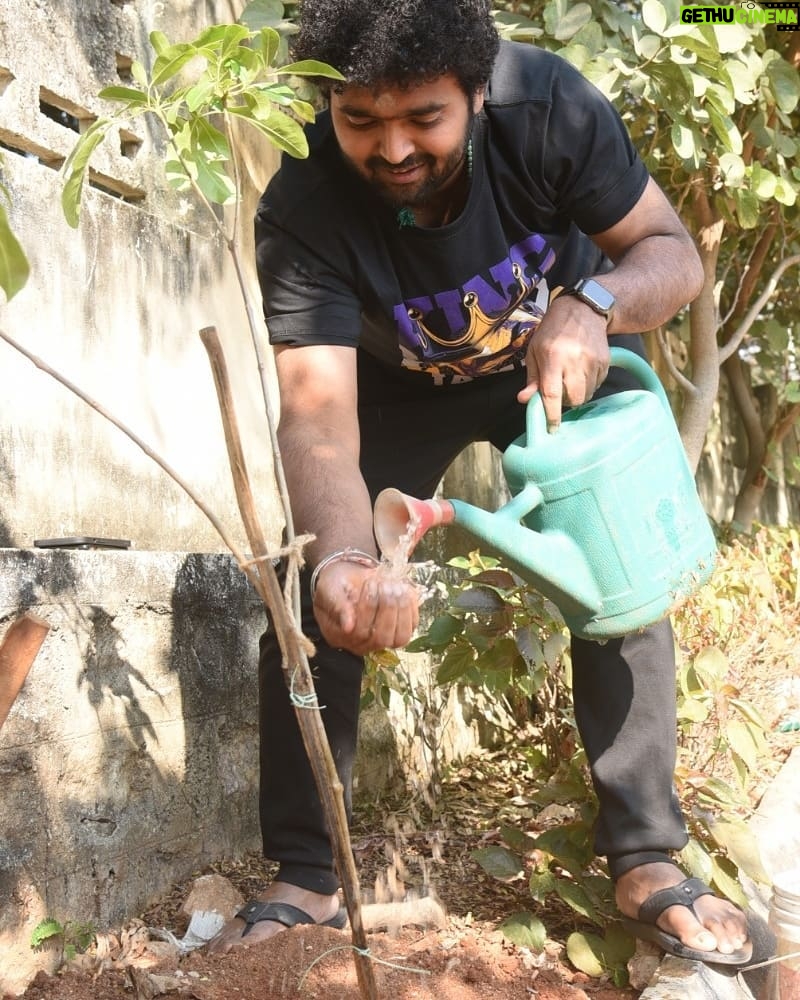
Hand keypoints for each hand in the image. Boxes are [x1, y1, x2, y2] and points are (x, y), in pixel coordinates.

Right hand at [312, 560, 419, 654]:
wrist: (348, 580)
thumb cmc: (336, 584)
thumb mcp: (330, 589)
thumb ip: (338, 605)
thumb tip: (348, 626)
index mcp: (338, 635)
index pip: (359, 633)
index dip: (368, 608)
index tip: (370, 583)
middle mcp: (360, 644)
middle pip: (381, 638)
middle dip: (388, 609)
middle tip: (386, 585)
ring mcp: (380, 640)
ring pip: (400, 638)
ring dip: (402, 610)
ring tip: (396, 586)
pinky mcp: (397, 630)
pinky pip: (411, 626)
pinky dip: (412, 607)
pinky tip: (404, 588)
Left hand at [518, 295, 610, 430]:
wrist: (583, 309)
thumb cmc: (552, 331)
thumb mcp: (535, 351)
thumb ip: (532, 378)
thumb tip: (525, 400)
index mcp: (553, 357)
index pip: (552, 394)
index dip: (551, 415)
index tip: (551, 428)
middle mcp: (574, 360)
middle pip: (575, 399)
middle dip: (567, 402)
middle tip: (560, 391)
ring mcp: (593, 361)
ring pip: (587, 394)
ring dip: (577, 394)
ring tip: (570, 377)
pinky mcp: (605, 361)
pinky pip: (597, 385)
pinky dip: (588, 384)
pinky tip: (582, 370)